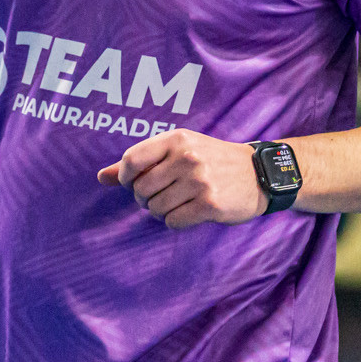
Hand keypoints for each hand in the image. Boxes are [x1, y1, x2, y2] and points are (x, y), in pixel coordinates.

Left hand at [95, 129, 266, 228]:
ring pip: (156, 209)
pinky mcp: (210, 204)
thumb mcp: (178, 150)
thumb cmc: (212, 160)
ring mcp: (199, 181)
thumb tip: (101, 177)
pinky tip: (191, 212)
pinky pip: (173, 222)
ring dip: (162, 212)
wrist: (260, 173)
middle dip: (145, 199)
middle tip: (162, 196)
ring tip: (179, 203)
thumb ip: (140, 162)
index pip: (132, 160)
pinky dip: (176, 222)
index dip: (126, 178)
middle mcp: (187, 157)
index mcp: (177, 139)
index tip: (135, 183)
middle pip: (141, 190)